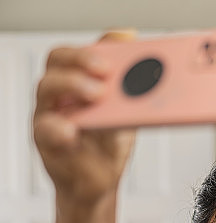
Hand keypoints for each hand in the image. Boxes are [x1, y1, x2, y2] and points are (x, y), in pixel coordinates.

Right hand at [32, 30, 136, 202]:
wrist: (98, 181)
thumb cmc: (108, 146)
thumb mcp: (128, 117)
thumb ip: (138, 97)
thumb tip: (162, 79)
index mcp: (79, 81)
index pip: (82, 51)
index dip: (101, 43)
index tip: (124, 40)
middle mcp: (61, 92)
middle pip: (59, 61)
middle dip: (82, 59)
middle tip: (105, 70)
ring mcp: (50, 113)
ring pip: (47, 87)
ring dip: (72, 85)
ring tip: (96, 94)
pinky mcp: (46, 139)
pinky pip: (46, 128)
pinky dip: (60, 127)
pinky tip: (74, 130)